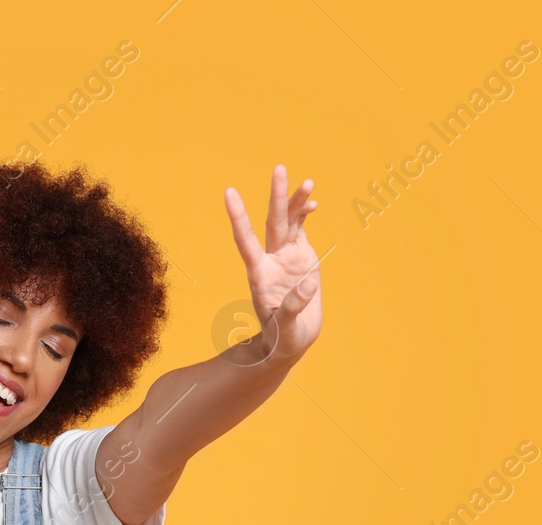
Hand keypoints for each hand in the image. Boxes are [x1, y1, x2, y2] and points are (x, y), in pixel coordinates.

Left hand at [223, 164, 321, 362]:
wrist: (290, 340)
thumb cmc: (282, 338)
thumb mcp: (286, 329)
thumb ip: (294, 307)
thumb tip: (308, 284)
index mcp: (260, 274)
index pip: (245, 240)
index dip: (238, 217)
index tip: (229, 193)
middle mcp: (270, 260)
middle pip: (271, 223)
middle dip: (276, 196)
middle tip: (279, 168)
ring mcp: (286, 257)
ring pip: (288, 222)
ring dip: (295, 201)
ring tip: (307, 182)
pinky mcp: (301, 257)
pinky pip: (301, 229)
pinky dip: (305, 214)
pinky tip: (313, 201)